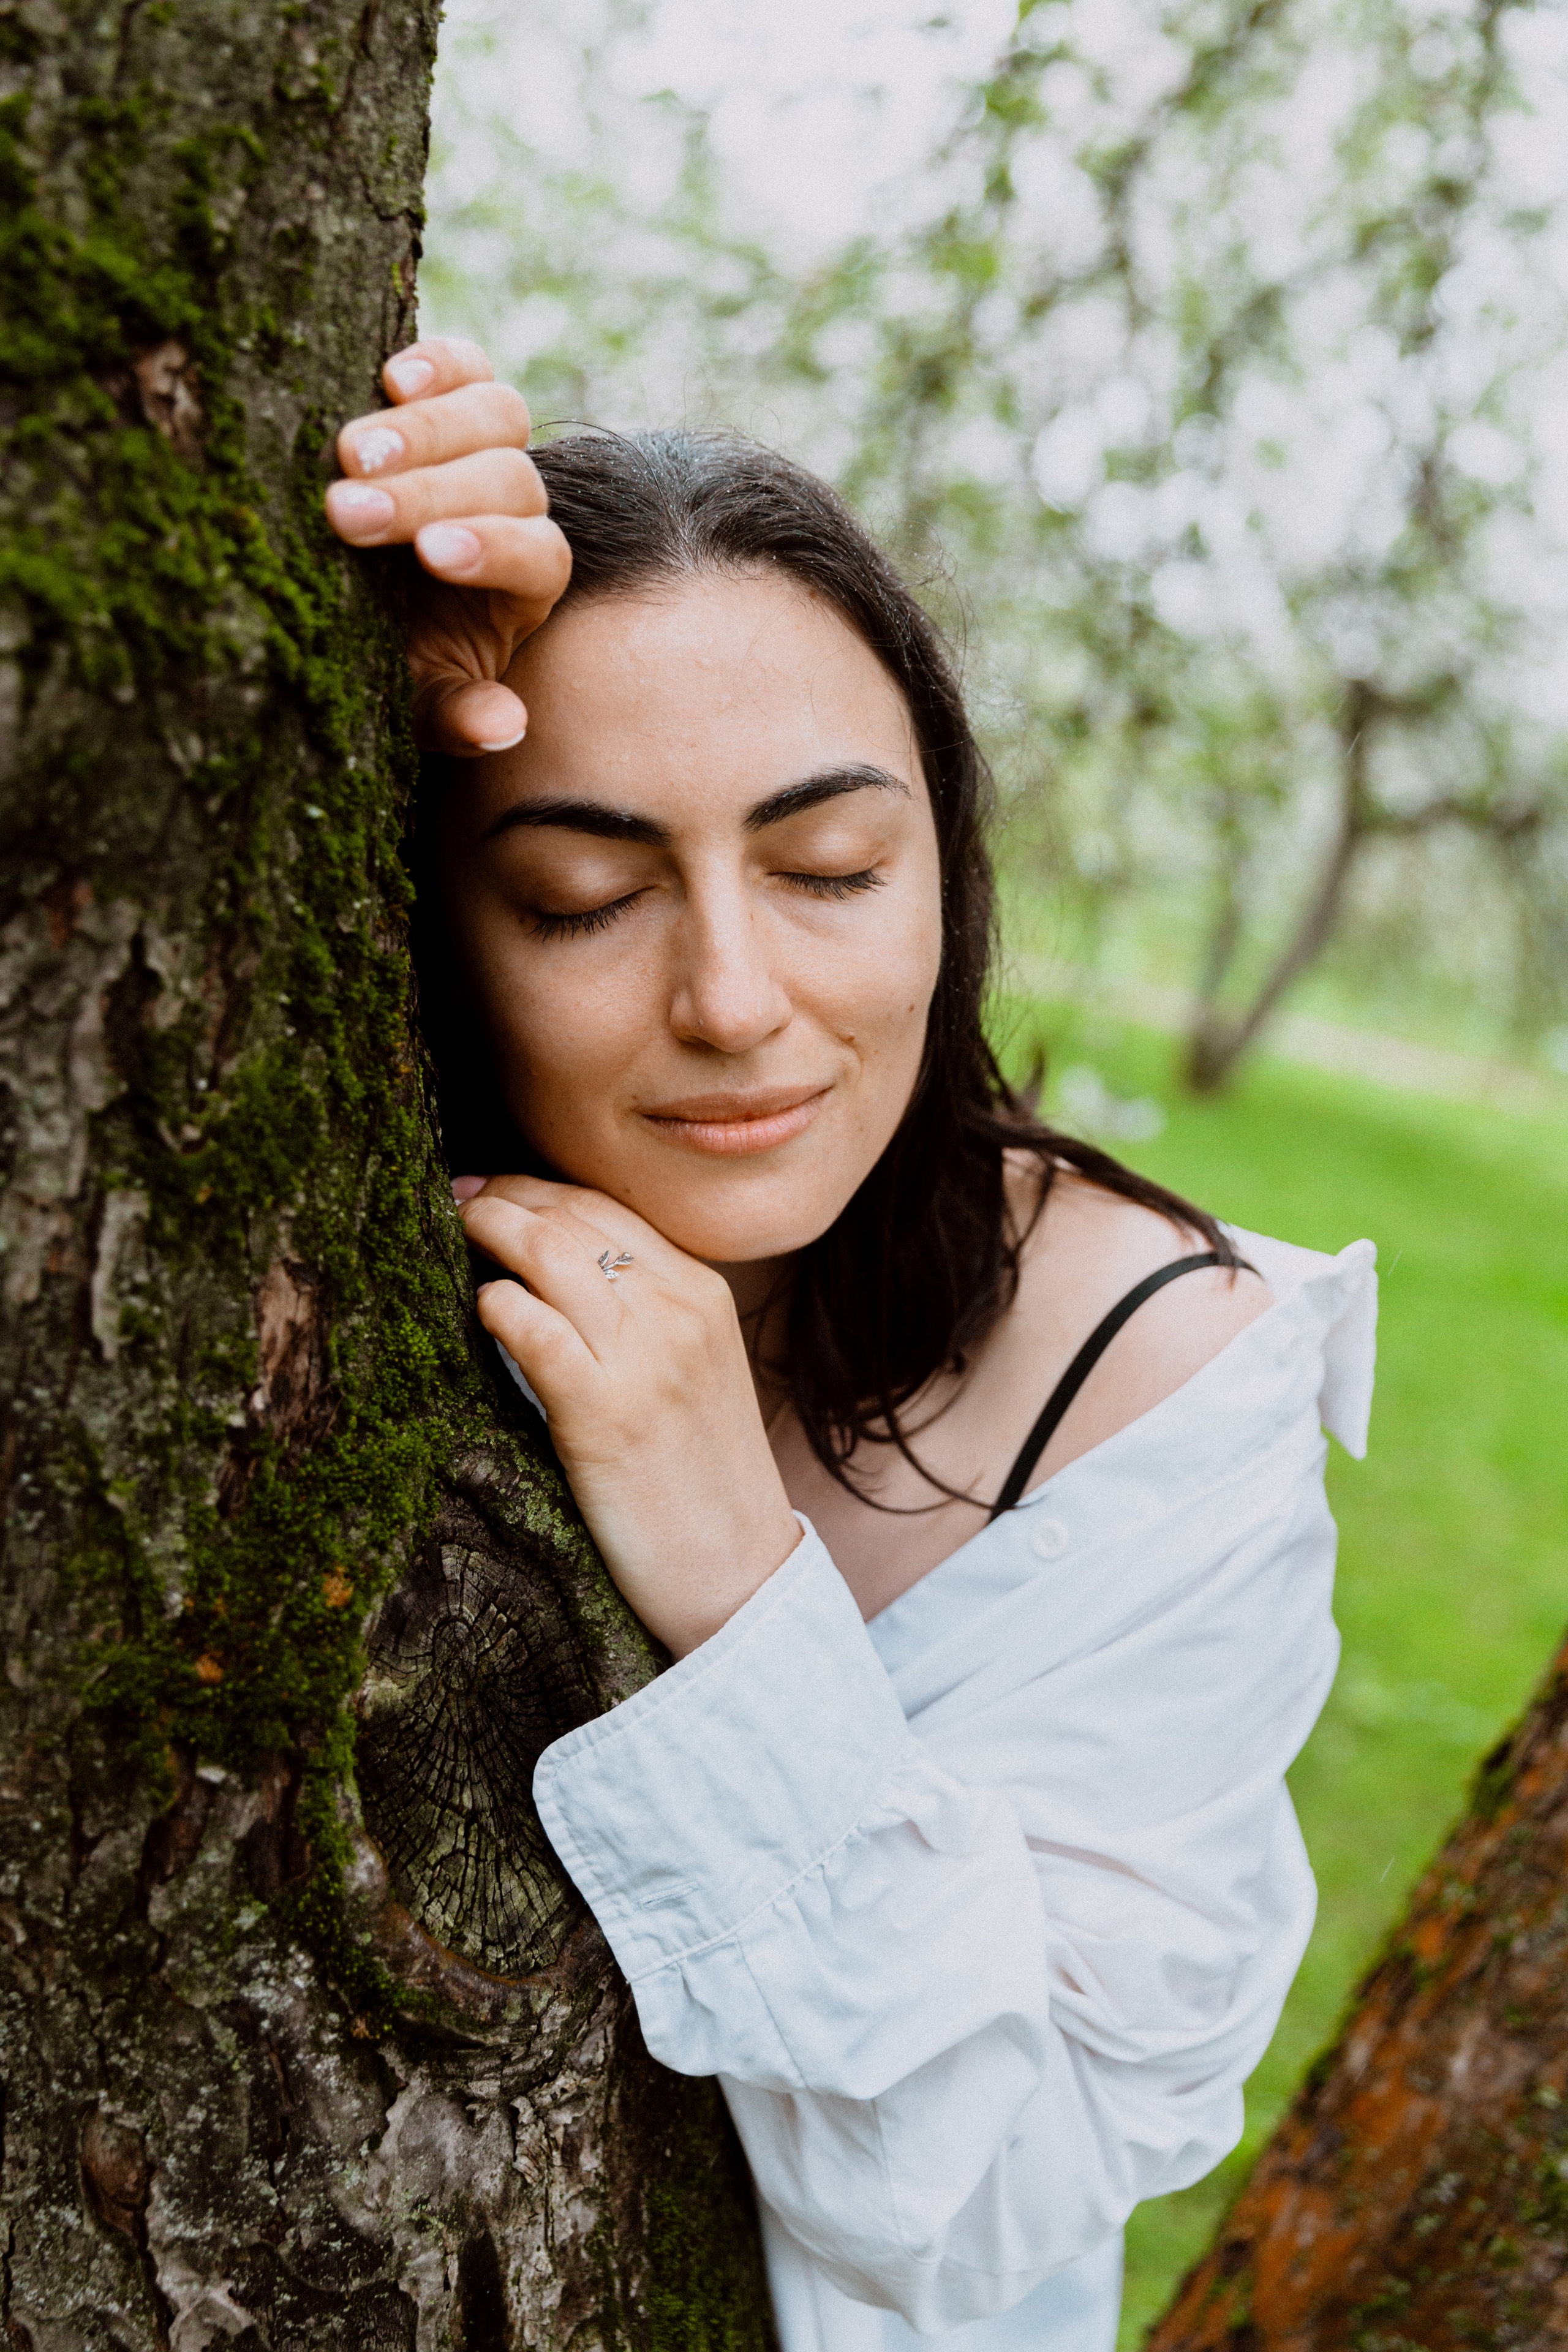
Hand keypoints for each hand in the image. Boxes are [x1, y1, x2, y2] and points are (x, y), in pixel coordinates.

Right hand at [324, 338, 572, 755]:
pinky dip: (437, 364)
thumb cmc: (386, 658)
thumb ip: (456, 715)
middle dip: (429, 494)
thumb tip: (502, 726)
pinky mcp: (446, 400)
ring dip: (424, 432)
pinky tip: (389, 379)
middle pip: (511, 479)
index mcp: (526, 582)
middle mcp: (519, 510)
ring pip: (497, 414)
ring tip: (349, 455)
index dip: (492, 548)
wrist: (349, 600)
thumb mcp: (417, 701)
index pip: (539, 554)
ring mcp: (487, 447)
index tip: (429, 557)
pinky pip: (465, 366)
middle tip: (348, 513)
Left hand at [458, 1177, 802, 1656]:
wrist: (740, 1575)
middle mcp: (678, 1309)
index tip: (488, 1190)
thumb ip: (640, 1315)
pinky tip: (480, 1310)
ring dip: (487, 1230)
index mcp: (702, 1292)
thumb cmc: (698, 1481)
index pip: (606, 1206)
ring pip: (547, 1250)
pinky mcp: (606, 1410)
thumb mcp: (691, 1371)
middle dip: (501, 1196)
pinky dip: (495, 1304)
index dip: (536, 1188)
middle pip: (571, 1215)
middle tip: (454, 1201)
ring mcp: (646, 1356)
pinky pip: (531, 1324)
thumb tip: (551, 1274)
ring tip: (451, 1233)